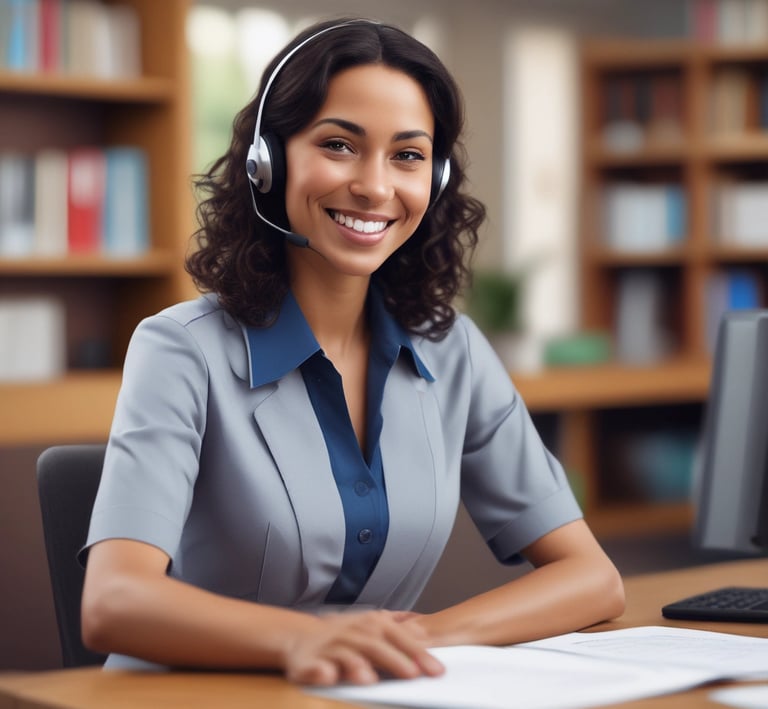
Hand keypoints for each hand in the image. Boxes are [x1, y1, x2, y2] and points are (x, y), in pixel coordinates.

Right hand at [283, 609, 443, 685]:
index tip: (437, 670)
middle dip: (394, 660)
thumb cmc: (344, 636)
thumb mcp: (371, 626)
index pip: (398, 637)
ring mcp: (329, 647)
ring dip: (356, 665)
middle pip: (375, 645)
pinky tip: (327, 676)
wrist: (299, 637)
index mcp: (370, 625)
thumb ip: (398, 631)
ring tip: (369, 679)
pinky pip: (312, 667)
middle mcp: (352, 633)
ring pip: (344, 655)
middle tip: (412, 674)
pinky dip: (319, 671)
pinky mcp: (306, 662)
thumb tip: (426, 633)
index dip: (417, 652)